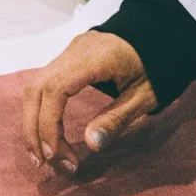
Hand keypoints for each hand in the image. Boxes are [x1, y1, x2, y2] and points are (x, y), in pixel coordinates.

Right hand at [19, 29, 155, 175]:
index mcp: (95, 58)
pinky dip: (41, 110)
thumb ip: (117, 119)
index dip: (48, 125)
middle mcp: (74, 51)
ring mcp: (69, 52)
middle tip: (44, 162)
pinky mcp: (68, 57)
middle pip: (36, 88)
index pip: (56, 89)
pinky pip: (44, 84)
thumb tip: (91, 145)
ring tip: (42, 154)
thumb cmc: (157, 65)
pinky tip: (47, 133)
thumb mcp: (146, 96)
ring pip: (35, 86)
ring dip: (33, 121)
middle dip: (34, 128)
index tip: (56, 155)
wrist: (161, 32)